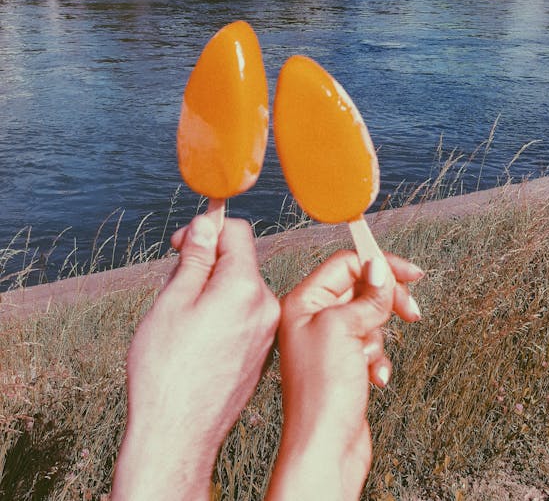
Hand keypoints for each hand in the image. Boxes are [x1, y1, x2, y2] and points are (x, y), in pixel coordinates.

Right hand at [112, 215, 279, 500]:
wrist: (178, 436)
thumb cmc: (167, 368)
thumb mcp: (172, 301)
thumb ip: (194, 257)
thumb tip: (206, 225)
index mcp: (245, 287)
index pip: (237, 233)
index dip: (206, 231)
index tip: (180, 244)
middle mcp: (265, 306)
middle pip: (238, 262)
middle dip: (206, 265)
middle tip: (173, 289)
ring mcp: (267, 333)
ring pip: (239, 291)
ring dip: (212, 292)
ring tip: (182, 322)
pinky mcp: (262, 353)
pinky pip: (244, 317)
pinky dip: (222, 315)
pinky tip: (197, 341)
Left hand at [267, 249, 422, 500]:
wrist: (325, 450)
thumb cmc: (321, 392)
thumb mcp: (344, 329)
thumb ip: (366, 296)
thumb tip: (380, 268)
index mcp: (303, 302)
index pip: (345, 264)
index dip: (379, 265)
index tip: (412, 274)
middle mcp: (312, 318)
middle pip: (360, 289)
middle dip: (386, 301)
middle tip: (411, 311)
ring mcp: (328, 342)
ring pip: (369, 318)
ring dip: (379, 336)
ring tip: (372, 357)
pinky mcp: (343, 364)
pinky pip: (370, 346)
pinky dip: (378, 358)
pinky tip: (375, 376)